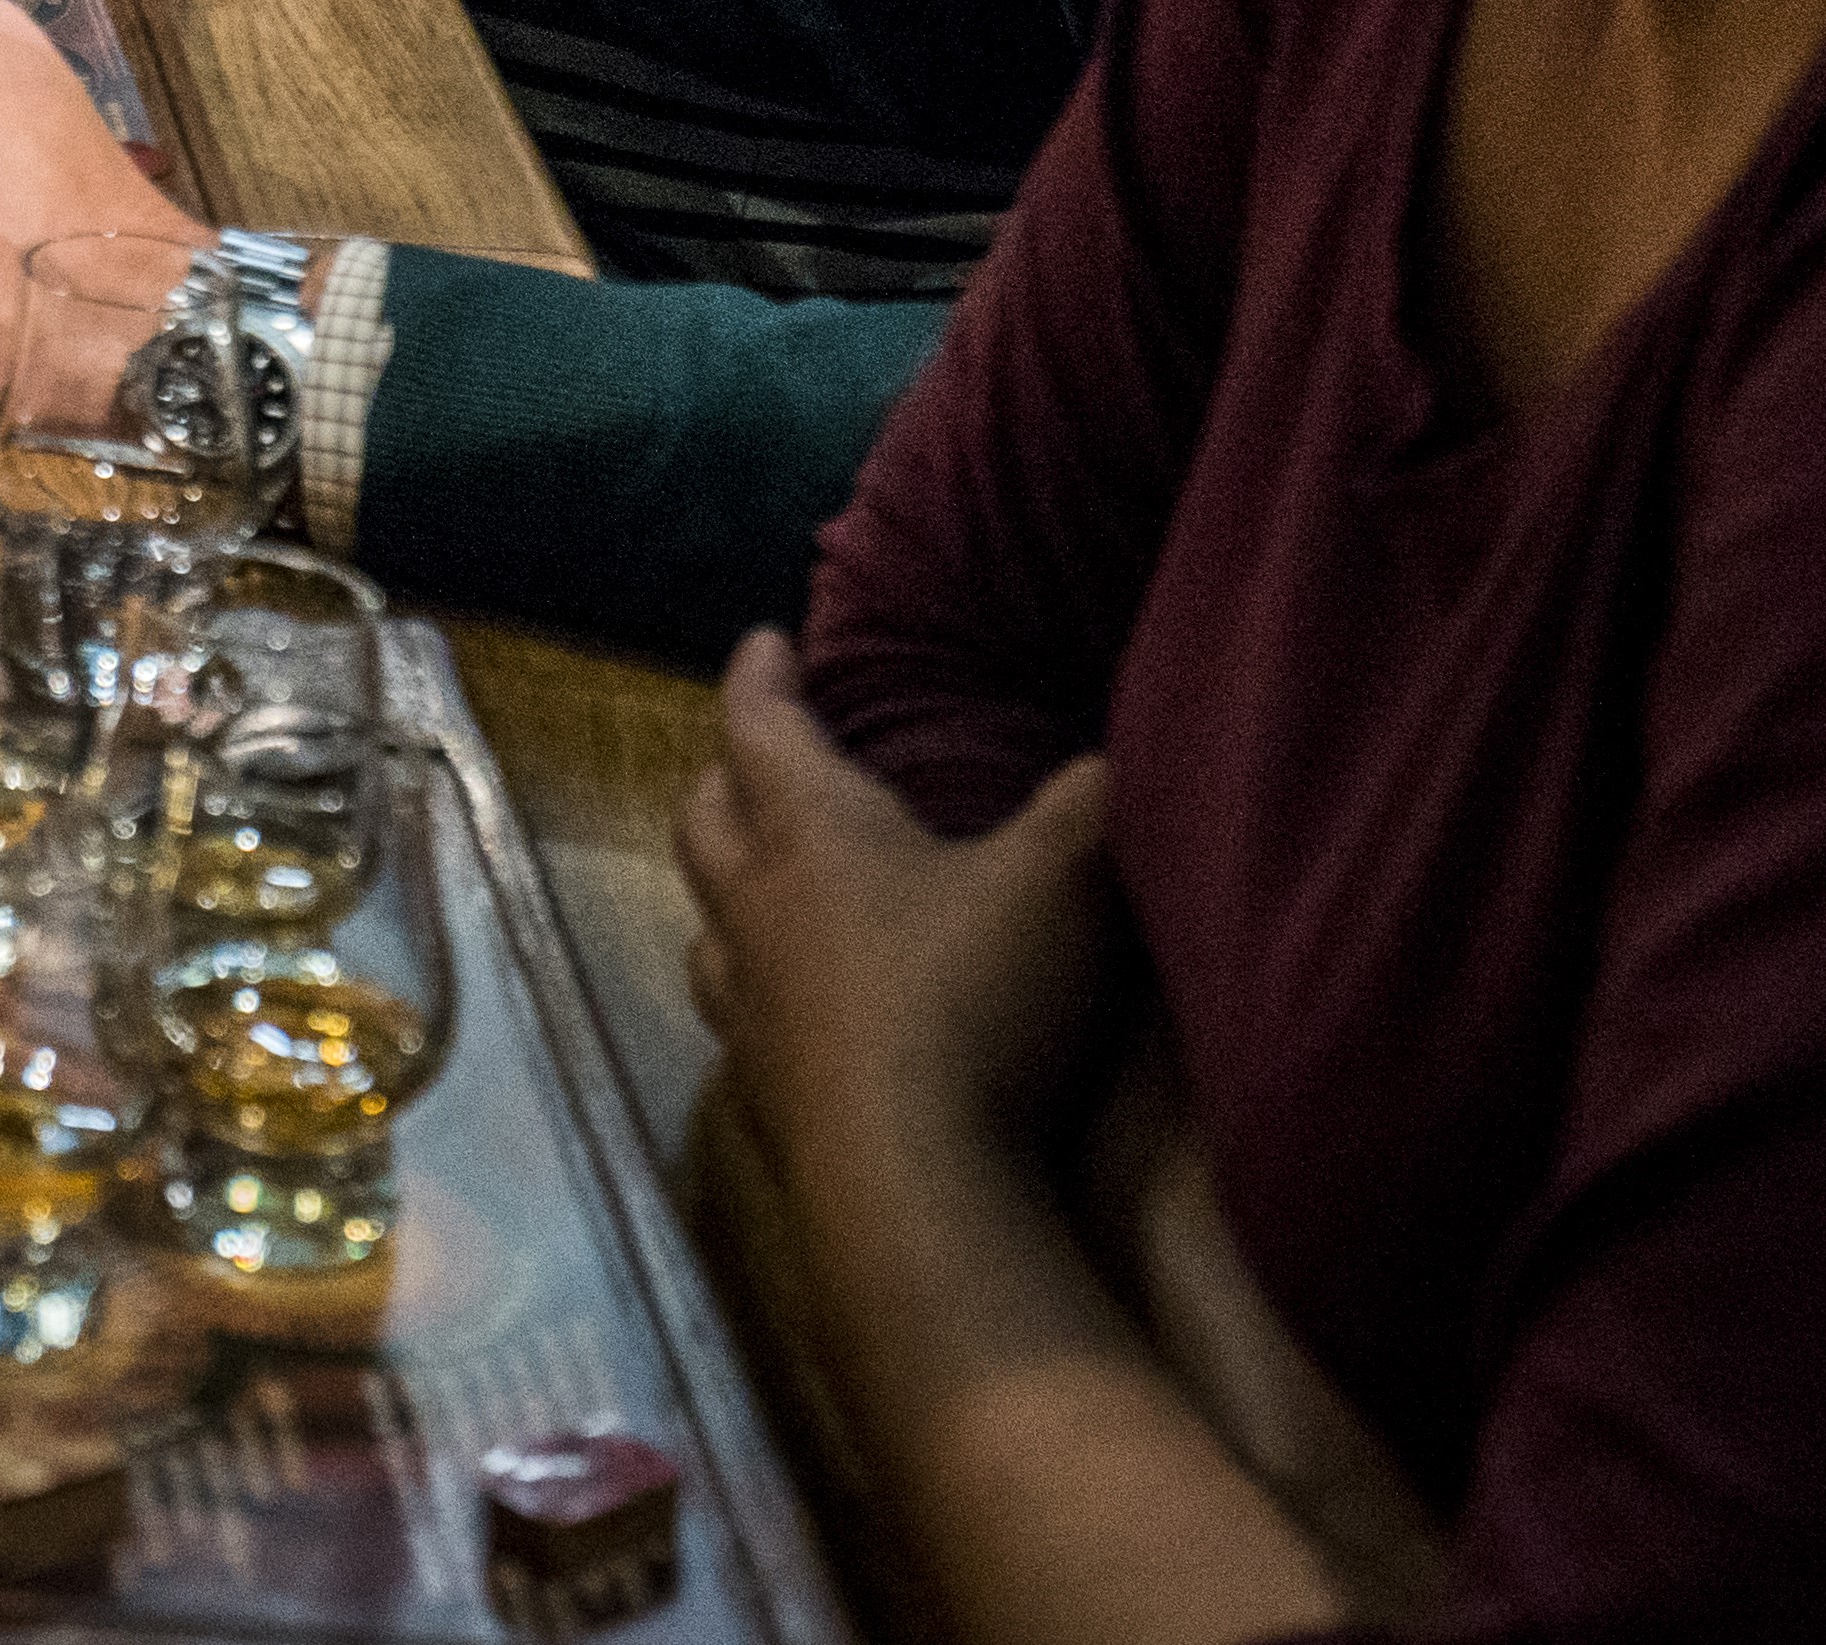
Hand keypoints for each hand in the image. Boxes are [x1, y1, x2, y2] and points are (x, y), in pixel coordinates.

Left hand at [683, 630, 1129, 1198]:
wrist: (916, 1185)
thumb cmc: (977, 1003)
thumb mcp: (1065, 880)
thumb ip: (1094, 801)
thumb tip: (1118, 746)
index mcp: (810, 834)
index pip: (760, 728)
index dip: (761, 677)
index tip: (763, 640)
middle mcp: (756, 911)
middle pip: (707, 818)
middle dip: (726, 774)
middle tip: (752, 754)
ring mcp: (750, 1011)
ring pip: (708, 924)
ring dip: (727, 891)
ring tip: (757, 883)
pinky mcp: (767, 1098)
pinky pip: (740, 1021)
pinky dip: (757, 992)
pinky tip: (792, 1015)